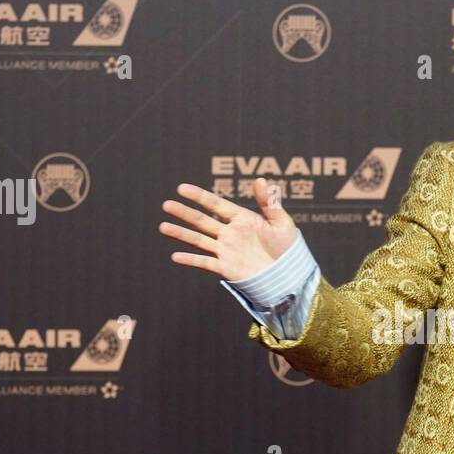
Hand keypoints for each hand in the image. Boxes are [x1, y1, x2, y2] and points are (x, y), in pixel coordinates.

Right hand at [160, 177, 295, 280]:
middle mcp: (230, 233)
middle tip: (167, 204)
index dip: (199, 196)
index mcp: (242, 219)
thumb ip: (269, 202)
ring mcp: (226, 250)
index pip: (216, 205)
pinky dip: (191, 260)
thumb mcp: (281, 222)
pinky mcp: (227, 268)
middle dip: (185, 213)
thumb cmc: (288, 247)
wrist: (290, 274)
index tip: (182, 188)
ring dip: (181, 233)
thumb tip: (260, 179)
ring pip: (199, 240)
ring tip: (163, 226)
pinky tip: (175, 256)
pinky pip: (206, 263)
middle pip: (203, 220)